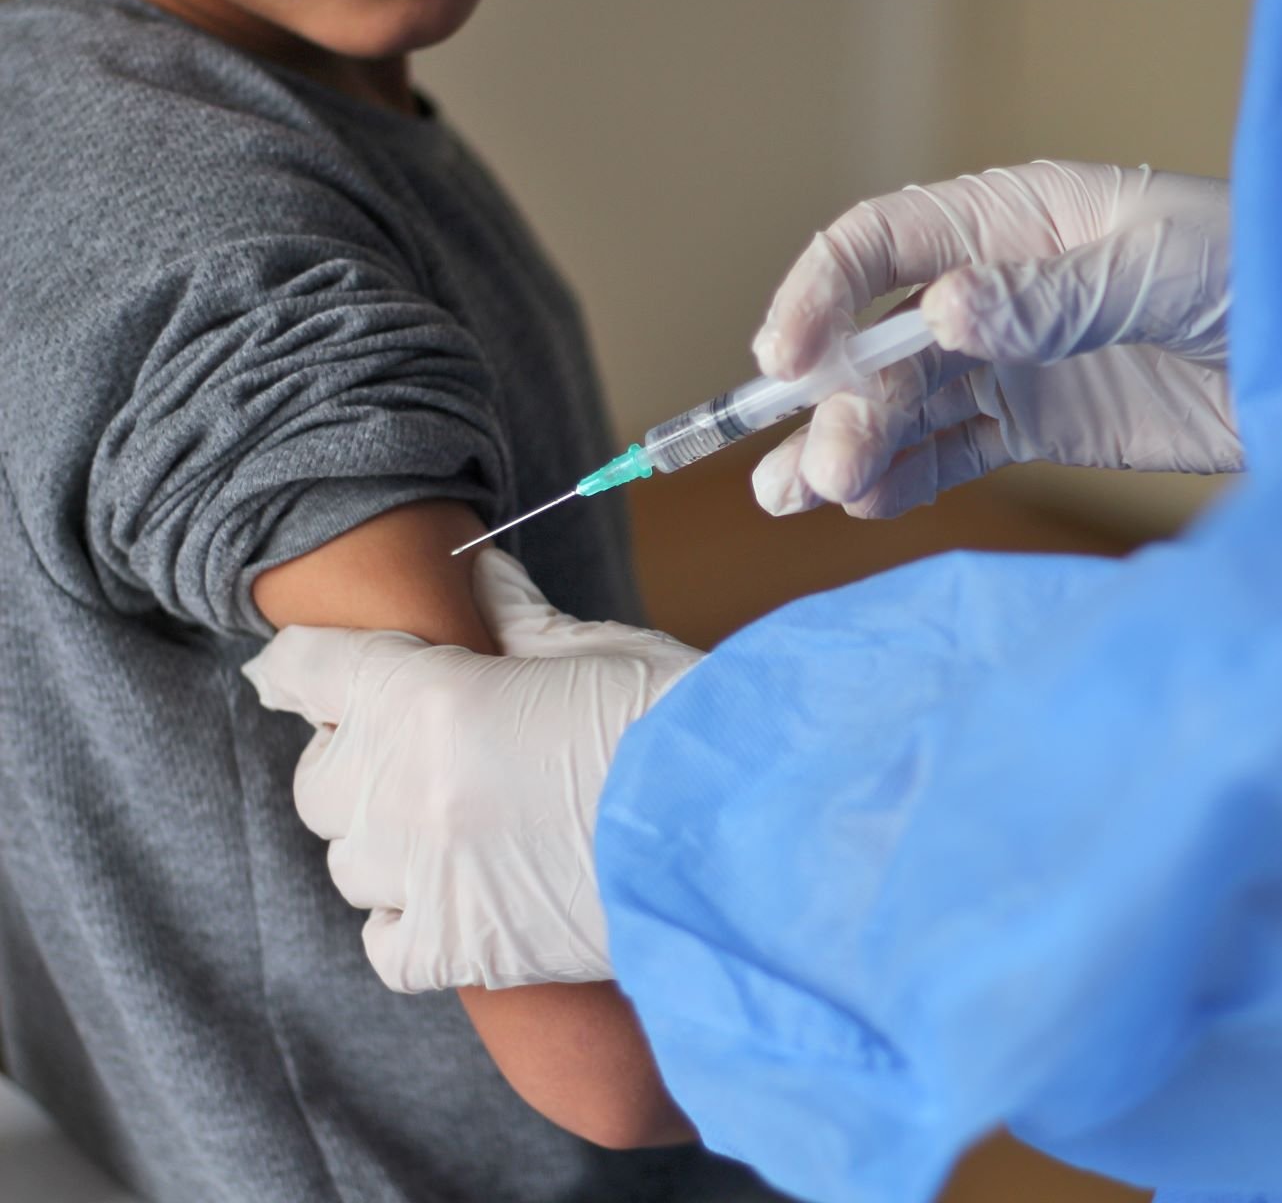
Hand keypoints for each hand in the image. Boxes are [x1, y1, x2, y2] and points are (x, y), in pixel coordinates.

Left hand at [241, 549, 701, 991]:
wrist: (743, 829)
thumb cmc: (678, 723)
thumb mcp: (597, 650)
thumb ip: (515, 619)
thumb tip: (479, 576)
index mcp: (425, 695)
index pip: (308, 670)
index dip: (300, 666)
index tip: (295, 672)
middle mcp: (402, 788)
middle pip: (319, 780)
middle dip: (358, 760)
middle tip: (424, 754)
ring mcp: (424, 875)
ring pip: (348, 862)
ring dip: (387, 842)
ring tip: (457, 828)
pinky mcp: (461, 948)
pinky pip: (385, 942)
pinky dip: (409, 922)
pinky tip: (459, 896)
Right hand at [750, 160, 1243, 518]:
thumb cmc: (1260, 267)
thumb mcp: (1158, 270)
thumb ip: (1050, 299)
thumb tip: (943, 313)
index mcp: (1012, 218)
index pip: (882, 242)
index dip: (819, 293)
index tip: (783, 356)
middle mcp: (994, 288)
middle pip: (881, 342)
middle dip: (839, 401)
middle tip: (818, 468)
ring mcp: (1015, 361)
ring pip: (905, 403)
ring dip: (851, 444)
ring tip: (805, 495)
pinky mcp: (1041, 425)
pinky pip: (954, 451)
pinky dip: (907, 478)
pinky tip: (865, 503)